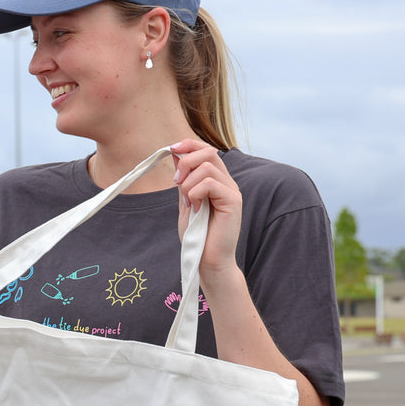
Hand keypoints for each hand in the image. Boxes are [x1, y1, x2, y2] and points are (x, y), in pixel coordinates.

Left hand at [170, 139, 241, 286]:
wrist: (207, 261)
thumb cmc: (197, 236)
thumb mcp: (185, 202)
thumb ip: (183, 181)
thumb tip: (175, 155)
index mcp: (216, 181)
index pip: (206, 149)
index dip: (189, 144)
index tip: (171, 150)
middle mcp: (227, 182)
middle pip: (208, 151)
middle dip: (185, 162)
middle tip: (175, 182)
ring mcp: (232, 191)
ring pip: (207, 166)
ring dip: (188, 183)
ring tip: (187, 202)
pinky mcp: (233, 201)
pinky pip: (210, 183)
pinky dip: (195, 193)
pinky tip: (195, 208)